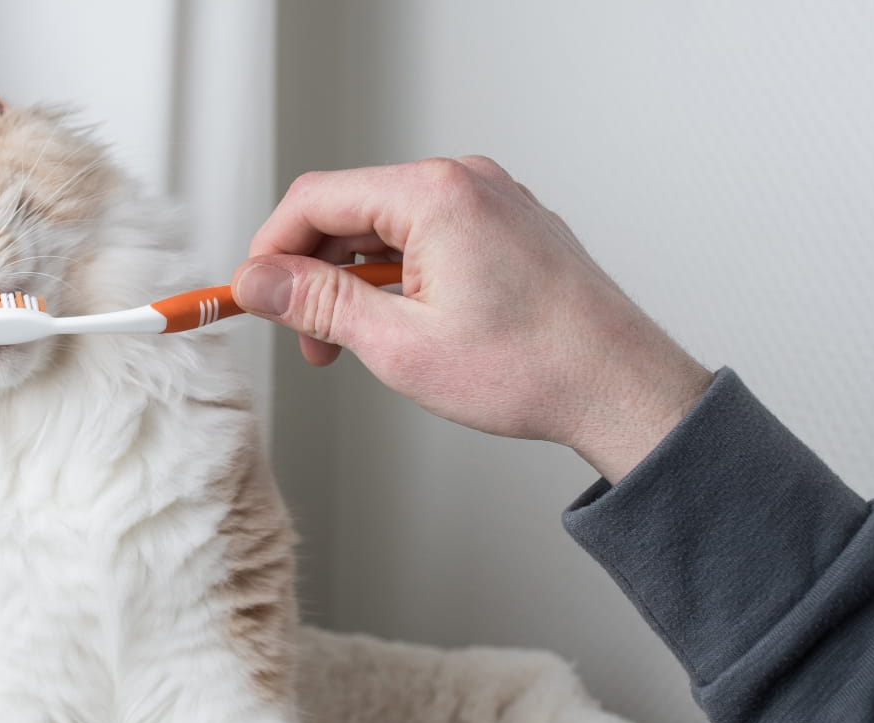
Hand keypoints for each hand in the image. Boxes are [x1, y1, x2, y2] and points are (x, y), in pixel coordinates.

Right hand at [232, 157, 712, 482]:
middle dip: (314, 274)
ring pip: (386, 226)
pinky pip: (427, 235)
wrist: (622, 389)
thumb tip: (259, 281)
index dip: (270, 250)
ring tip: (358, 344)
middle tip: (307, 339)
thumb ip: (317, 303)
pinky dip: (397, 276)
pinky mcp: (507, 225)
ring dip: (354, 282)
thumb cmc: (532, 369)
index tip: (251, 296)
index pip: (315, 199)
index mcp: (434, 195)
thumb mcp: (398, 344)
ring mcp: (492, 200)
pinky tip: (404, 327)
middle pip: (349, 209)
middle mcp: (465, 181)